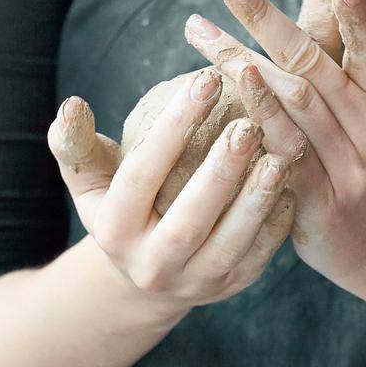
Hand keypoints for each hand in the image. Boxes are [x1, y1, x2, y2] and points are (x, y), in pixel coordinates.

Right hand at [45, 72, 294, 317]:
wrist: (145, 275)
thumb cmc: (121, 203)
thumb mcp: (91, 179)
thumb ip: (77, 144)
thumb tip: (72, 105)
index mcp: (113, 230)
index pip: (141, 175)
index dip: (173, 127)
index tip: (206, 79)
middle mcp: (150, 264)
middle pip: (187, 221)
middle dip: (221, 173)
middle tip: (249, 125)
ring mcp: (193, 282)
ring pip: (229, 246)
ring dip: (256, 201)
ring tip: (280, 156)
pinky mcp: (230, 287)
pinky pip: (259, 258)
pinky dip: (277, 223)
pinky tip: (292, 185)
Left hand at [183, 0, 365, 294]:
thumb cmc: (357, 162)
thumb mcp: (363, 113)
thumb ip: (338, 62)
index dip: (357, 18)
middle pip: (314, 66)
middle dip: (265, 17)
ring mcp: (351, 171)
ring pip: (293, 107)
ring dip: (242, 65)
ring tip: (204, 34)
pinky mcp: (321, 207)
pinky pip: (283, 161)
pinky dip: (255, 127)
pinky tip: (225, 105)